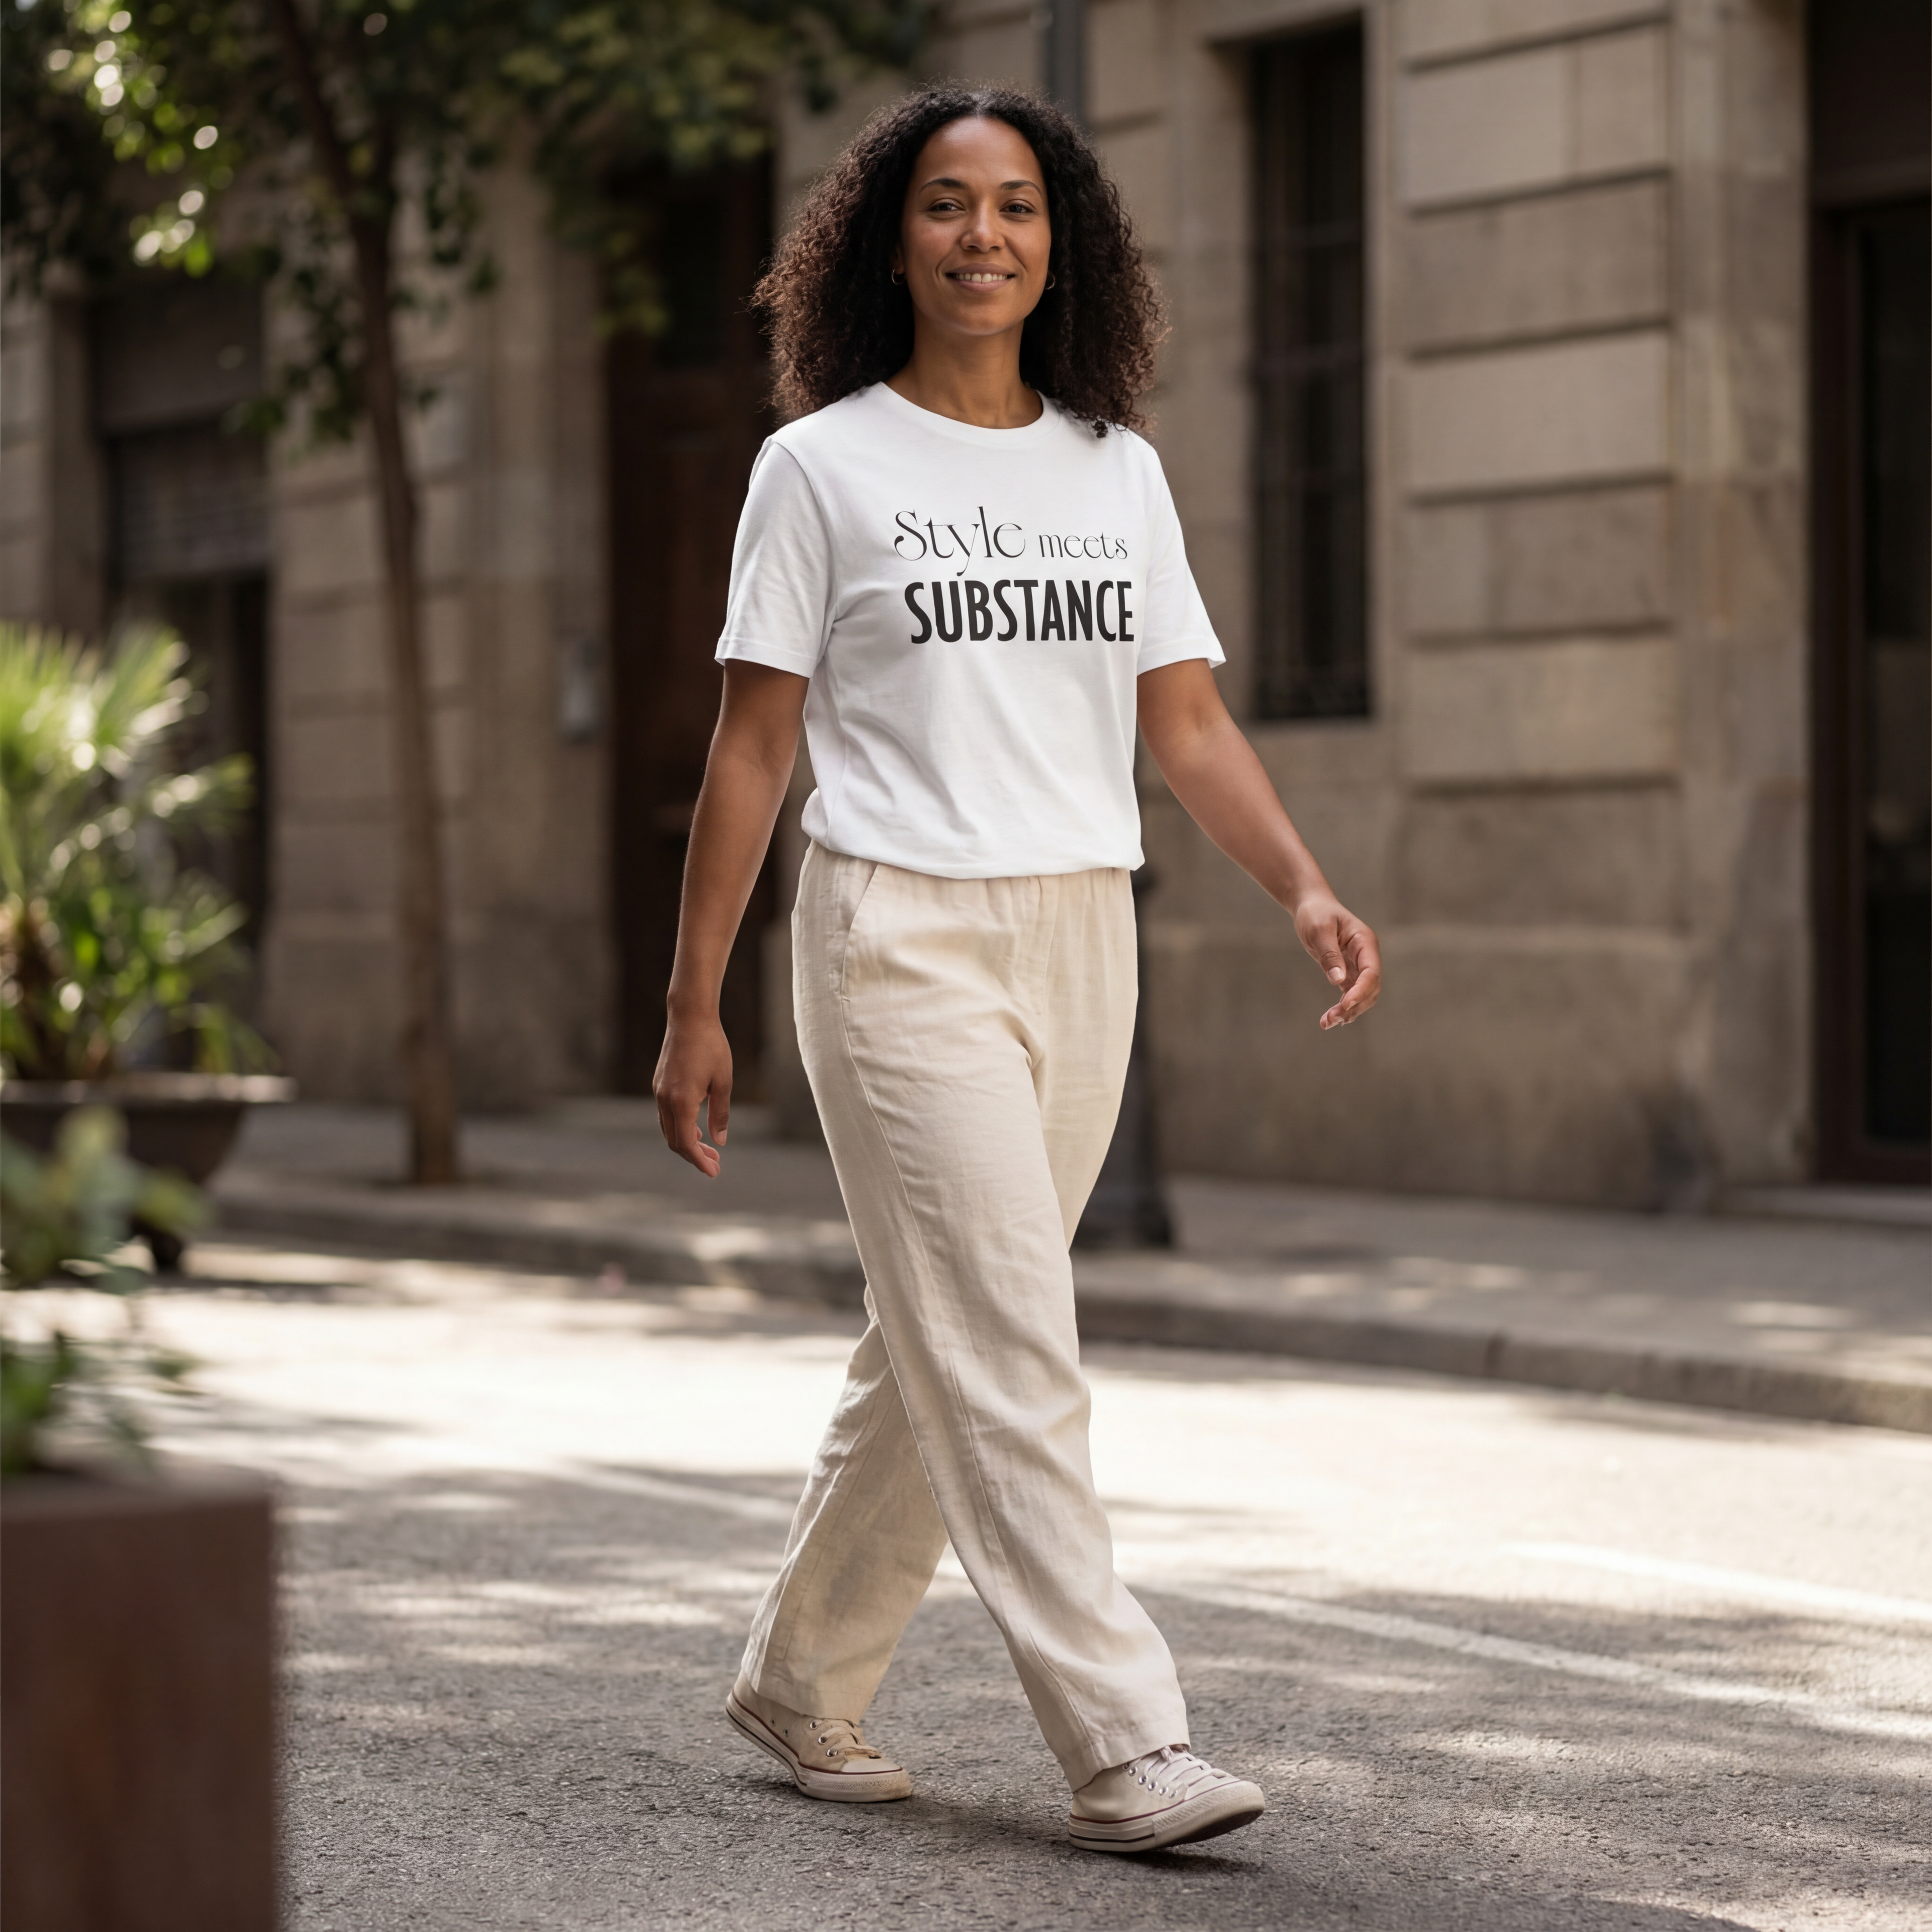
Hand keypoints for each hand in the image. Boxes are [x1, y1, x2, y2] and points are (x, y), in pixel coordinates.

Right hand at [653, 1011, 732, 1176]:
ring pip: (668, 1129)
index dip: (698, 1160)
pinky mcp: (659, 1084)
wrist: (689, 1017)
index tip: (713, 1171)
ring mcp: (659, 1091)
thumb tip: (719, 1141)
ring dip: (687, 1142)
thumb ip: (720, 1113)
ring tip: (709, 1149)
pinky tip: (697, 1129)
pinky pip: (666, 1115)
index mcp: (681, 1100)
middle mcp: (664, 1099)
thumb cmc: (711, 1046)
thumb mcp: (724, 1081)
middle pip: (674, 1140)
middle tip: (715, 1164)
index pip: (686, 1142)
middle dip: (694, 1155)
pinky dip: (680, 1127)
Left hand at [1293, 895, 1382, 1030]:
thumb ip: (1329, 954)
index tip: (1344, 1004)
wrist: (1311, 905)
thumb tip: (1338, 981)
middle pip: (1370, 988)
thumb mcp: (1319, 929)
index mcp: (1365, 942)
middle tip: (1331, 1020)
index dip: (1361, 991)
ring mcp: (1359, 965)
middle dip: (1354, 1006)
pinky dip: (1344, 1007)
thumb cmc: (1316, 913)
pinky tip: (1332, 1019)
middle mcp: (1366, 956)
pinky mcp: (1348, 972)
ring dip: (1349, 1011)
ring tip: (1327, 1023)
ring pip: (1362, 995)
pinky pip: (1351, 993)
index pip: (1372, 972)